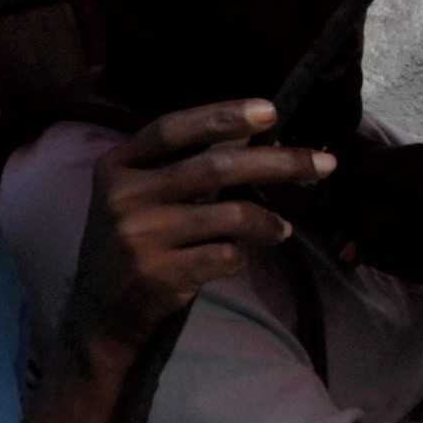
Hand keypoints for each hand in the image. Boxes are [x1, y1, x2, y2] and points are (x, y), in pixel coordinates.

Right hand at [64, 102, 325, 359]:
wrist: (99, 312)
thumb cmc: (132, 242)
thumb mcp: (139, 196)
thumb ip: (184, 165)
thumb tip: (249, 132)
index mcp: (116, 167)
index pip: (171, 129)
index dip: (221, 116)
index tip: (271, 110)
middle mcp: (122, 196)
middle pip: (214, 167)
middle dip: (279, 163)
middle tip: (323, 164)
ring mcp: (138, 236)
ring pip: (231, 216)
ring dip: (268, 223)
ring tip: (281, 230)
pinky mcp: (158, 274)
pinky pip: (225, 256)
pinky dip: (241, 256)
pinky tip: (238, 259)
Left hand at [315, 140, 422, 309]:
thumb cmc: (416, 251)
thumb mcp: (371, 235)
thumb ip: (342, 216)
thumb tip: (301, 204)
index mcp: (391, 160)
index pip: (350, 146)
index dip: (330, 178)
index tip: (315, 214)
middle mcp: (417, 157)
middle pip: (372, 162)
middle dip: (350, 208)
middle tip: (341, 247)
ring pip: (400, 181)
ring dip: (374, 223)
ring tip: (361, 256)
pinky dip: (408, 233)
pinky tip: (398, 259)